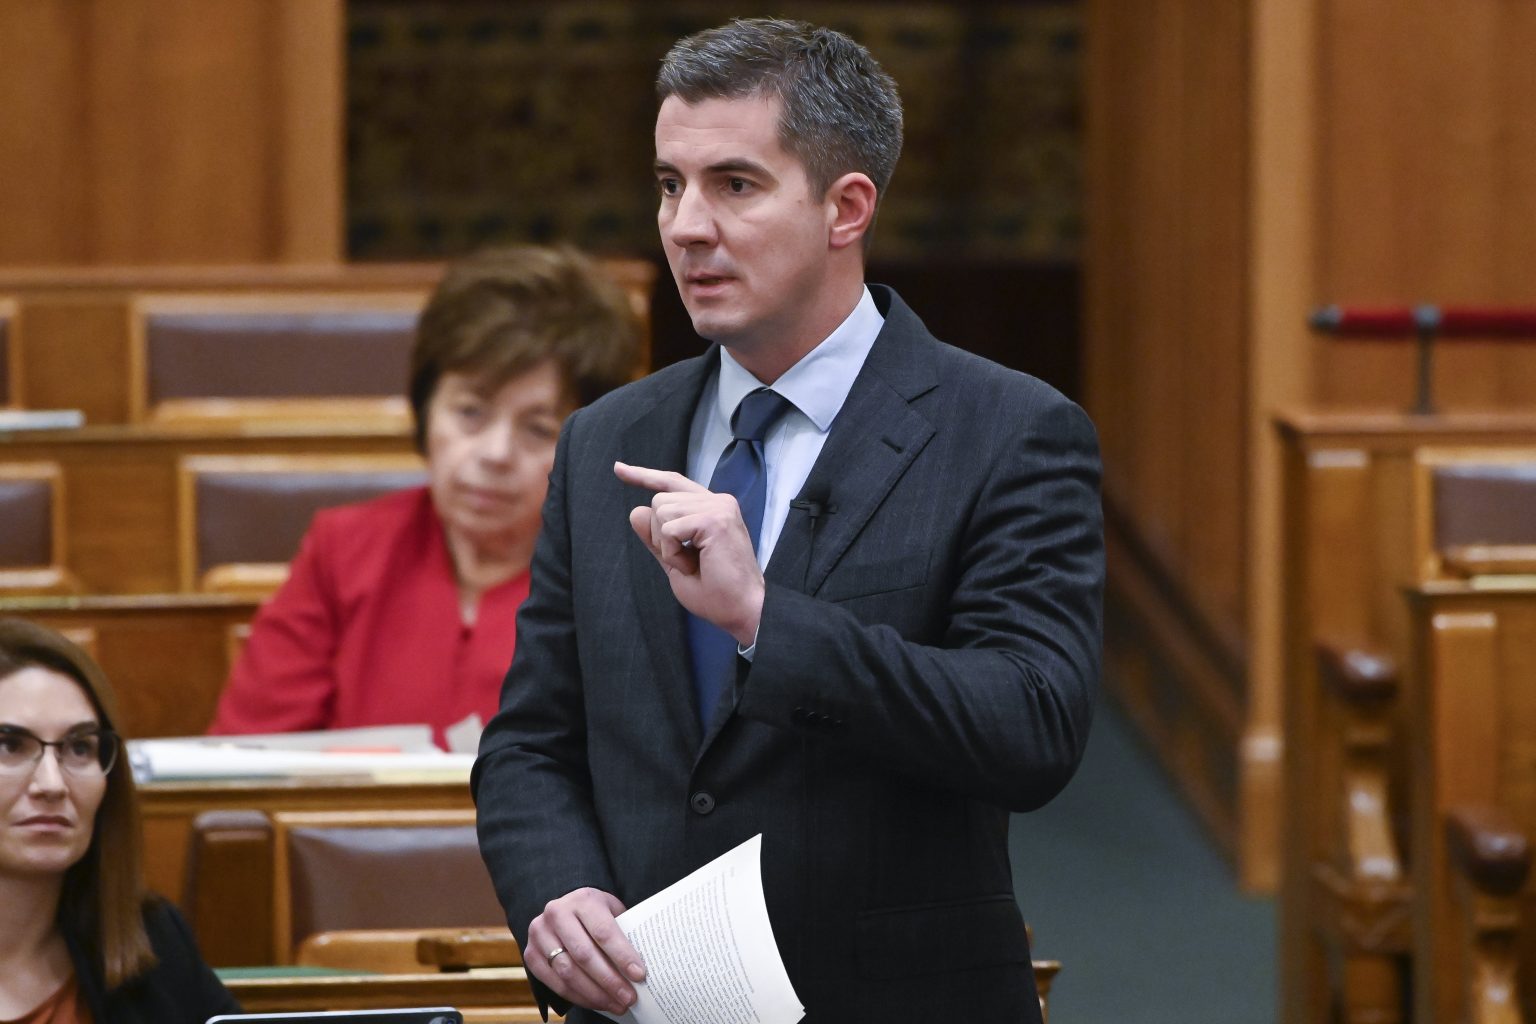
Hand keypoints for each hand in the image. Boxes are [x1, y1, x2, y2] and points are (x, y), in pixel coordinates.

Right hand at [526, 887, 644, 1016]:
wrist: (565, 908)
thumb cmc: (596, 913)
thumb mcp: (612, 912)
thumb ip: (624, 932)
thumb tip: (641, 968)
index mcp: (582, 900)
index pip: (604, 932)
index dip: (622, 956)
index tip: (639, 975)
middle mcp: (557, 914)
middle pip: (585, 955)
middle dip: (610, 981)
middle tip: (629, 998)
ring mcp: (540, 934)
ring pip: (568, 972)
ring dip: (594, 994)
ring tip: (616, 1004)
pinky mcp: (531, 954)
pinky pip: (555, 983)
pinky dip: (578, 997)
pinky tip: (596, 1002)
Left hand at [614, 461, 764, 644]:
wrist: (741, 610)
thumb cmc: (715, 592)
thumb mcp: (675, 562)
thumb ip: (656, 538)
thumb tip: (635, 510)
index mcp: (710, 508)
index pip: (672, 483)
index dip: (644, 476)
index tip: (619, 469)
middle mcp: (717, 501)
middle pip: (659, 501)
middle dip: (660, 537)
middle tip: (688, 562)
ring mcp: (718, 507)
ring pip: (661, 512)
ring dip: (668, 547)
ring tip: (694, 564)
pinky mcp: (715, 519)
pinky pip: (669, 530)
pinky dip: (673, 553)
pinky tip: (694, 565)